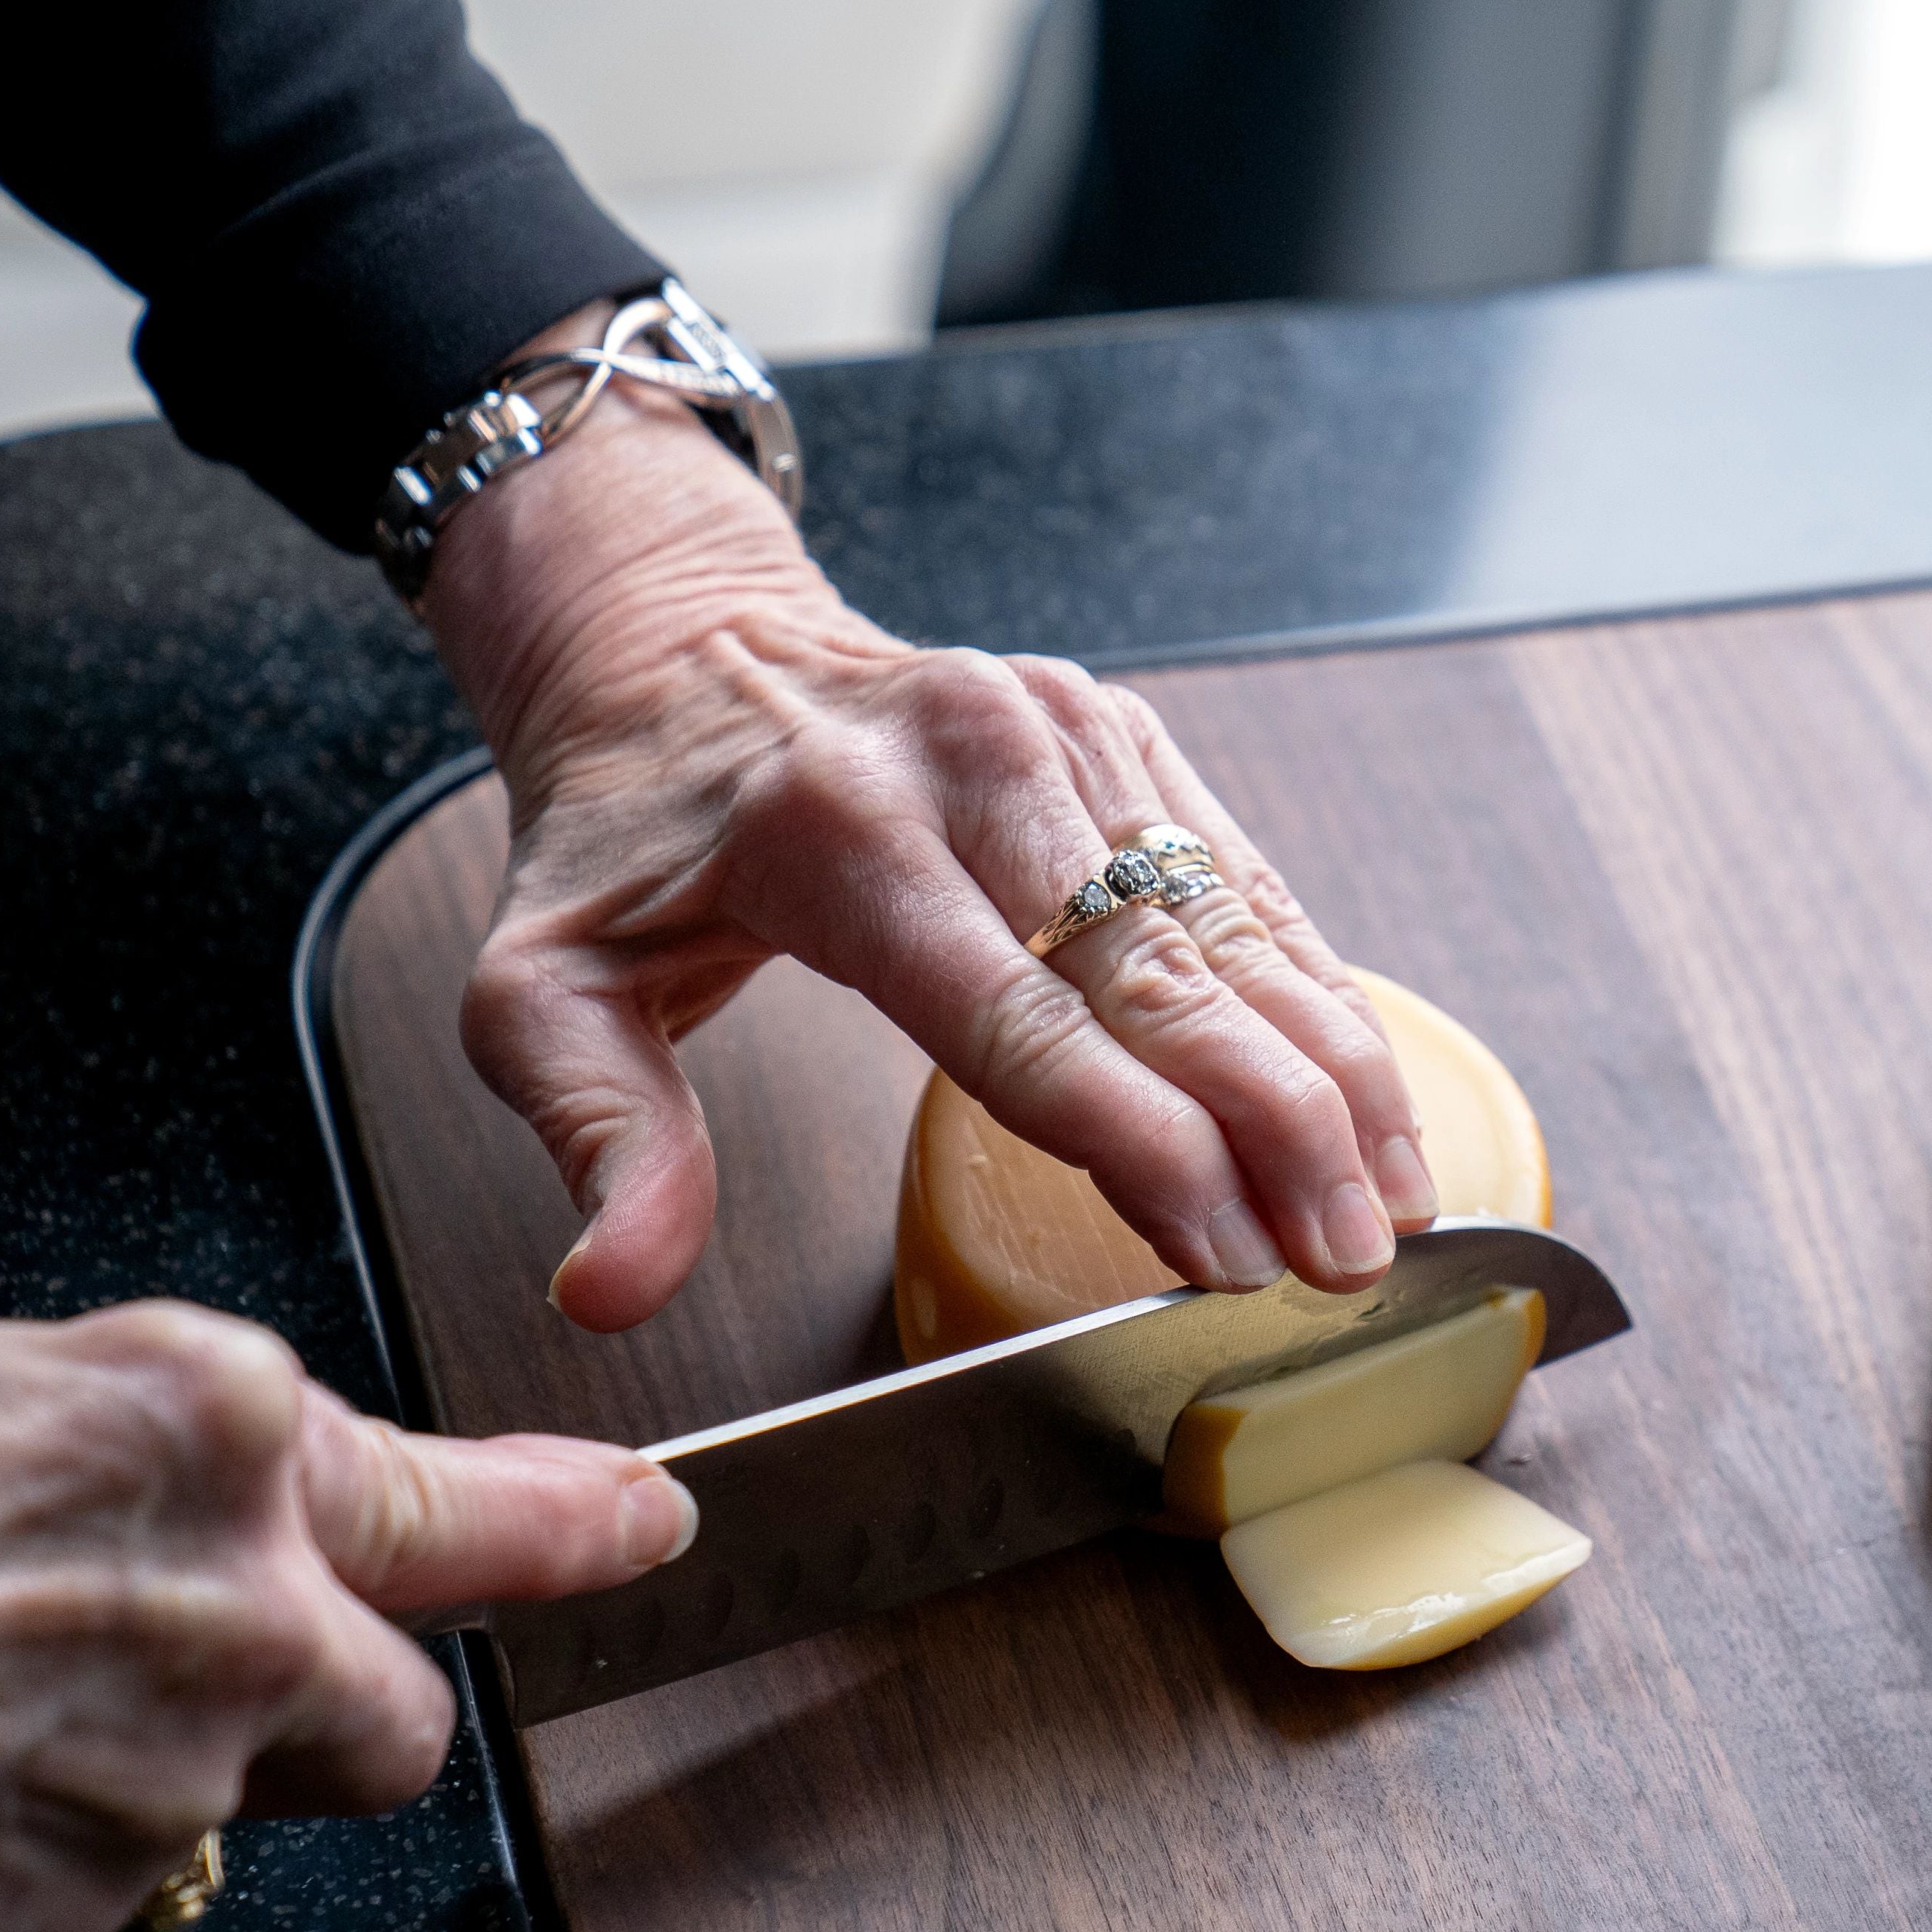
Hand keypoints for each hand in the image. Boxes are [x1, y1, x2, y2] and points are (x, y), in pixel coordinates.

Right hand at [0, 1304, 691, 1931]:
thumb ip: (167, 1461)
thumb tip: (225, 1500)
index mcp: (221, 1427)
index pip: (466, 1497)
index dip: (569, 1524)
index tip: (640, 1529)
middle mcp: (241, 1602)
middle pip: (393, 1710)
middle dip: (332, 1710)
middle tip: (212, 1685)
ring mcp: (176, 1771)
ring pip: (236, 1809)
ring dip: (151, 1781)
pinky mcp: (87, 1901)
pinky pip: (109, 1889)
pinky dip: (44, 1856)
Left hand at [417, 318, 1436, 1333]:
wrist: (674, 642)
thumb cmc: (625, 838)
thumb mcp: (537, 984)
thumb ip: (596, 1134)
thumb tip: (612, 1289)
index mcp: (841, 829)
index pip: (1021, 1016)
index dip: (1140, 1142)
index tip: (1227, 1254)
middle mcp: (978, 759)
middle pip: (1162, 973)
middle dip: (1275, 1129)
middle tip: (1346, 1263)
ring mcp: (1069, 728)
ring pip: (1235, 922)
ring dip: (1332, 1070)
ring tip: (1394, 1205)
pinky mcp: (1123, 730)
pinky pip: (1247, 876)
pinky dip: (1321, 994)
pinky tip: (1376, 1099)